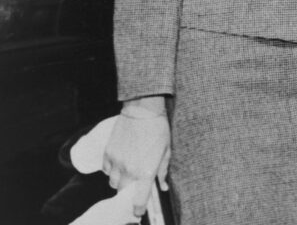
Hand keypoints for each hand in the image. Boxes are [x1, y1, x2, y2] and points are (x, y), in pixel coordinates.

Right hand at [102, 97, 170, 217]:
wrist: (142, 110)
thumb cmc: (158, 129)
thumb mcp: (166, 151)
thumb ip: (162, 171)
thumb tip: (162, 187)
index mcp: (145, 173)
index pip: (138, 201)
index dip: (138, 209)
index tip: (139, 211)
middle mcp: (128, 171)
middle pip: (123, 193)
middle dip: (129, 192)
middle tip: (136, 184)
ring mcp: (116, 162)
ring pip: (113, 182)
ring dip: (120, 180)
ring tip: (129, 170)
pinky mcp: (107, 153)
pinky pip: (105, 169)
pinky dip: (111, 169)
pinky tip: (120, 161)